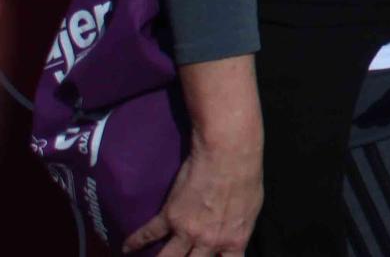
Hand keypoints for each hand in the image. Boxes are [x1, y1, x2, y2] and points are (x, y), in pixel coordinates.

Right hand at [126, 126, 262, 255]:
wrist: (228, 153)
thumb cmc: (246, 175)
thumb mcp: (252, 208)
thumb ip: (238, 228)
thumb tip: (233, 236)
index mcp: (233, 239)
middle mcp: (209, 241)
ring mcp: (187, 231)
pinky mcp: (169, 216)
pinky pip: (147, 234)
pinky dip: (135, 242)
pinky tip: (126, 248)